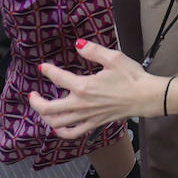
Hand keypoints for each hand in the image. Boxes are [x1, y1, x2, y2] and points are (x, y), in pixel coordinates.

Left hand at [29, 39, 164, 138]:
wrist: (145, 96)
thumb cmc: (131, 77)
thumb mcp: (114, 58)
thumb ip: (93, 50)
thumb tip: (77, 44)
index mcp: (84, 86)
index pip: (57, 78)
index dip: (47, 71)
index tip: (43, 67)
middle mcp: (82, 104)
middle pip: (48, 108)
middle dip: (36, 101)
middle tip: (33, 94)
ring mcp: (86, 116)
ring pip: (57, 122)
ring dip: (44, 116)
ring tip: (42, 108)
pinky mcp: (94, 124)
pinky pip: (73, 133)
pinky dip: (61, 132)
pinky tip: (57, 127)